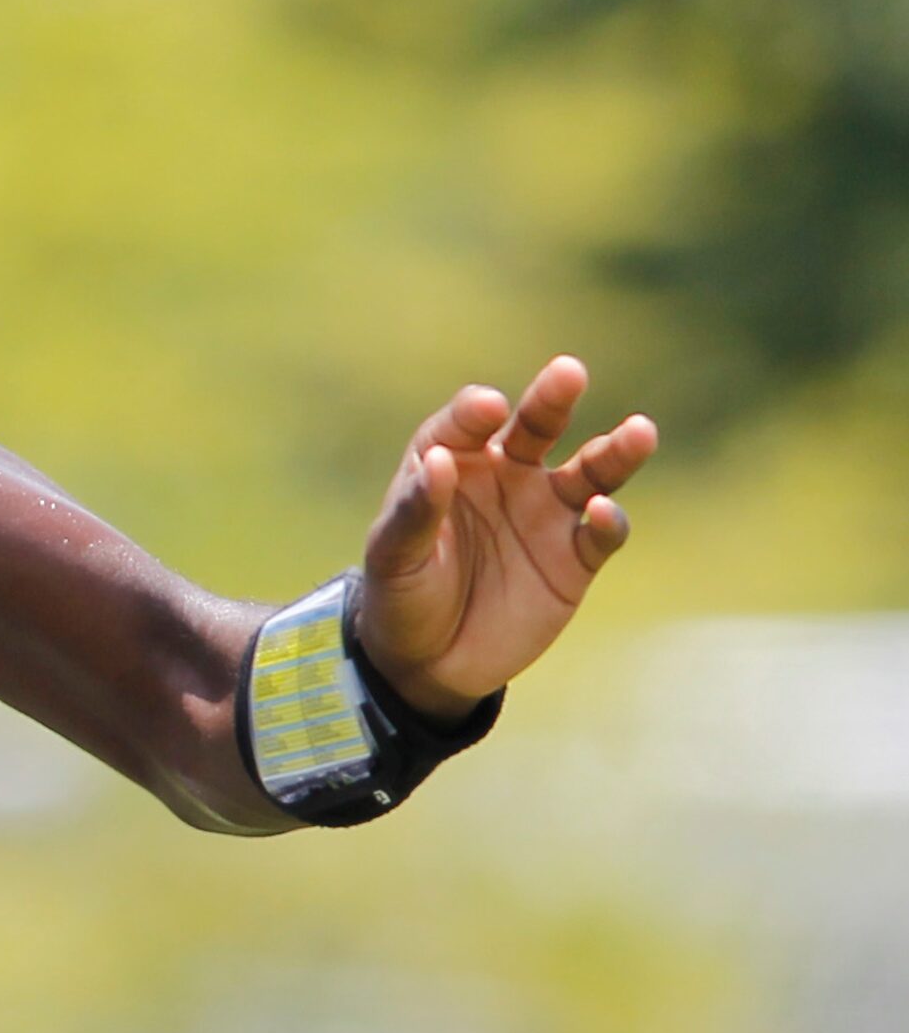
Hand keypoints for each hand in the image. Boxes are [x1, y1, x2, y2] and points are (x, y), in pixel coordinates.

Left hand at [354, 356, 657, 720]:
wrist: (428, 660)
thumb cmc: (401, 593)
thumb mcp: (394, 555)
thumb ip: (416, 510)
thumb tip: (440, 461)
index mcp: (452, 461)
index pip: (467, 424)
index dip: (476, 414)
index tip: (488, 408)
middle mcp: (506, 476)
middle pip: (536, 428)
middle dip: (552, 400)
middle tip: (568, 372)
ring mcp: (545, 515)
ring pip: (590, 472)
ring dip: (614, 452)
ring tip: (638, 431)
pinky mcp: (574, 559)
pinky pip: (601, 534)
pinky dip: (609, 522)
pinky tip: (603, 512)